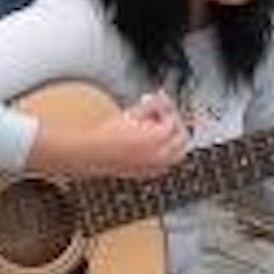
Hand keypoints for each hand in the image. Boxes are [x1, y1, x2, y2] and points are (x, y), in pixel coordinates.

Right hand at [29, 90, 188, 178]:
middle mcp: (160, 155)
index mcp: (157, 138)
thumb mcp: (131, 114)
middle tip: (165, 113)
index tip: (160, 99)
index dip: (167, 107)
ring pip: (177, 154)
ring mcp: (154, 167)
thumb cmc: (106, 135)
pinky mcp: (146, 173)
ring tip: (160, 128)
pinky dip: (166, 154)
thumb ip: (149, 106)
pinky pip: (165, 164)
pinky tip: (152, 145)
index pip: (173, 120)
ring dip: (174, 140)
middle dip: (175, 123)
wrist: (91, 154)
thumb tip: (159, 101)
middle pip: (181, 138)